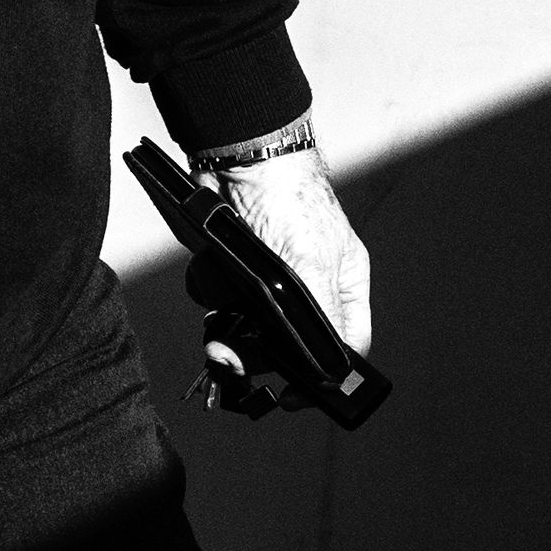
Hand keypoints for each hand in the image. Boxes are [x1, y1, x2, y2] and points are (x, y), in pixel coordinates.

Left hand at [213, 145, 371, 357]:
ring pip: (244, 326)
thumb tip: (325, 369)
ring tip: (218, 302)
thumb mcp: (311, 267)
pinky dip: (209, 288)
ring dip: (224, 319)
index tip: (288, 395)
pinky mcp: (231, 267)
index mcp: (340, 287)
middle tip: (228, 354)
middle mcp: (306, 288)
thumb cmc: (289, 197)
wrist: (239, 156)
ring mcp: (265, 279)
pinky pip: (217, 299)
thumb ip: (318, 320)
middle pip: (283, 346)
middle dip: (252, 350)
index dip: (318, 377)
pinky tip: (210, 268)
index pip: (341, 347)